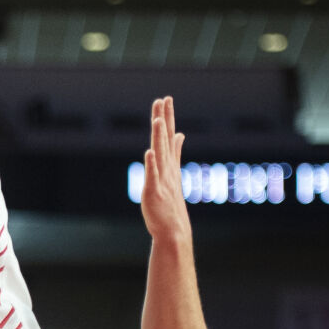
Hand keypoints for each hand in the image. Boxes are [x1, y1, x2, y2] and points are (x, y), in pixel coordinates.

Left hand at [140, 96, 189, 238]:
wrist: (173, 229)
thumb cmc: (170, 202)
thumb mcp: (172, 172)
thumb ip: (175, 152)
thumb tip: (179, 134)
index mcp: (169, 163)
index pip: (168, 136)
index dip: (167, 117)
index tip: (165, 99)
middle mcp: (166, 168)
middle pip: (165, 140)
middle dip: (164, 120)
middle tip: (163, 100)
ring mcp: (161, 179)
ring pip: (160, 154)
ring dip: (159, 137)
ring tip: (158, 120)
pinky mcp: (154, 192)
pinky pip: (153, 176)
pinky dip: (152, 164)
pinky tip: (149, 152)